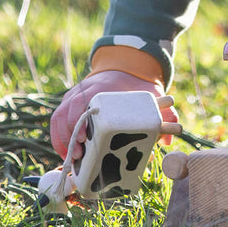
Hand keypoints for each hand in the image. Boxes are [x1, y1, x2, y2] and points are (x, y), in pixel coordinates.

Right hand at [49, 70, 177, 158]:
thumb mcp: (150, 94)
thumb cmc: (136, 86)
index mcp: (101, 88)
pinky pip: (56, 120)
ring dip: (62, 139)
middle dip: (69, 137)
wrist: (125, 68)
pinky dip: (58, 137)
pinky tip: (65, 153)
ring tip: (72, 158)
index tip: (83, 141)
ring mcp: (74, 96)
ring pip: (59, 118)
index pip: (83, 104)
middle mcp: (83, 91)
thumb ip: (163, 113)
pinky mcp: (69, 103)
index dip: (79, 123)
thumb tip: (171, 138)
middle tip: (79, 155)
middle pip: (67, 113)